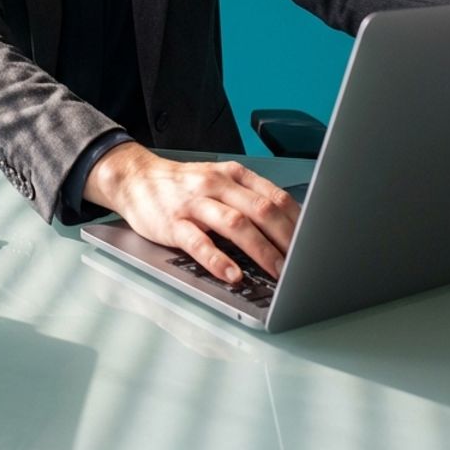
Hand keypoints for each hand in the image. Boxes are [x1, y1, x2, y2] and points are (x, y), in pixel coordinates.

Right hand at [83, 141, 299, 283]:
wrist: (134, 178)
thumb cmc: (182, 186)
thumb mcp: (218, 181)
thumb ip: (248, 199)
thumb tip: (289, 229)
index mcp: (233, 175)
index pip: (276, 196)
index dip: (299, 222)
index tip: (315, 244)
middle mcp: (216, 185)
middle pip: (261, 210)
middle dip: (288, 240)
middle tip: (303, 265)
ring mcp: (194, 203)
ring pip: (235, 224)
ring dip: (261, 251)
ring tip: (279, 273)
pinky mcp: (173, 223)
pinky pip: (199, 242)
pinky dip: (218, 260)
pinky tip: (232, 274)